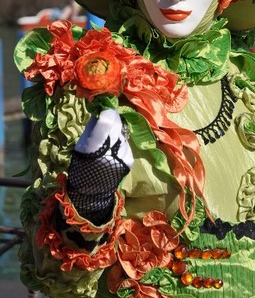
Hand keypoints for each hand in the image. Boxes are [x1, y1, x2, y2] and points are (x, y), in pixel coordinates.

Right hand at [67, 109, 133, 224]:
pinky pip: (126, 144)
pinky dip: (120, 143)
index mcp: (97, 144)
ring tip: (108, 140)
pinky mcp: (130, 160)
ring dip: (117, 132)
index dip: (107, 110)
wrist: (92, 190)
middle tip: (106, 119)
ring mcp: (124, 154)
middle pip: (117, 123)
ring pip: (123, 133)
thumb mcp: (82, 143)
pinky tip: (113, 150)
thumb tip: (101, 109)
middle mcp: (113, 148)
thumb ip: (93, 126)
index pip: (108, 119)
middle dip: (112, 118)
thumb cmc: (82, 164)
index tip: (105, 107)